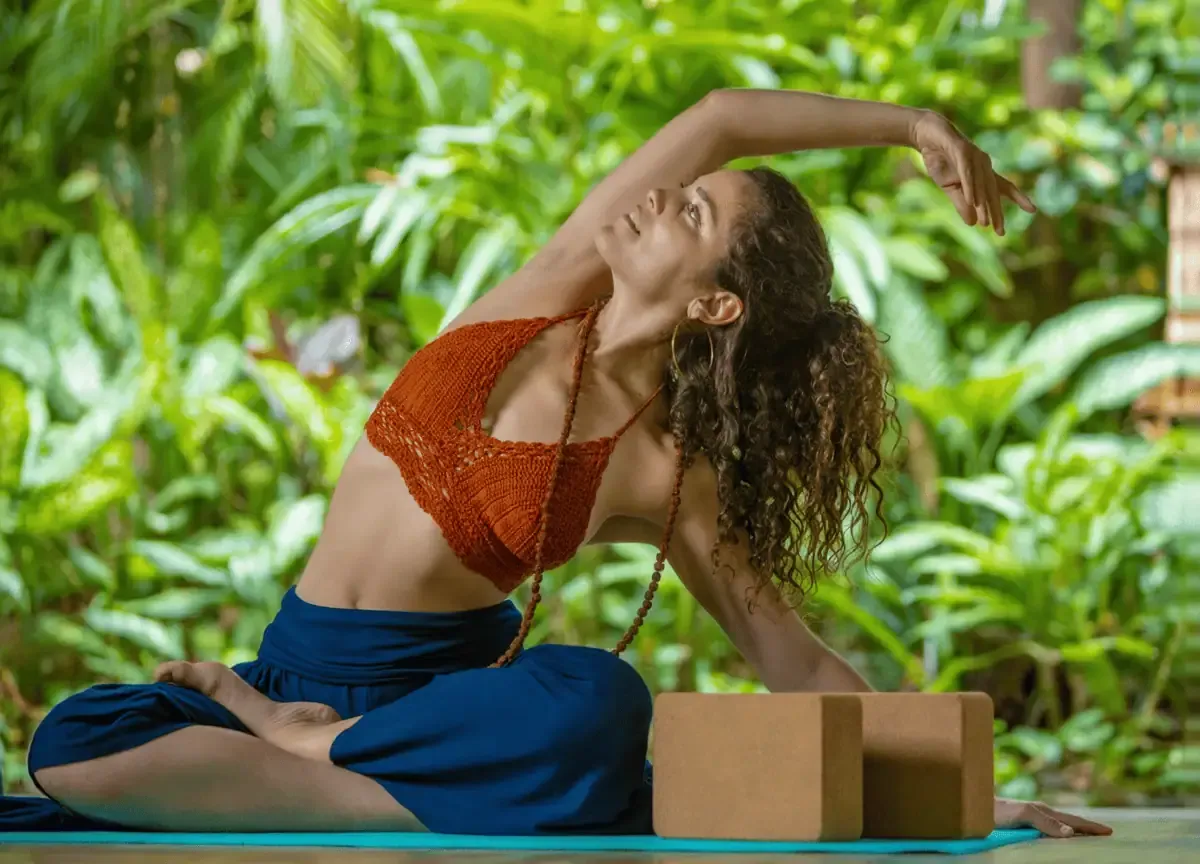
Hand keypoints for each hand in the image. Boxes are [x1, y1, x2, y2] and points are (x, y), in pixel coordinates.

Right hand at [909, 111, 1035, 235]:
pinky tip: (972, 201)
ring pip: (981, 184)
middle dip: (997, 212)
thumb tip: (973, 223)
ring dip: (983, 204)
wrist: (925, 134)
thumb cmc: (939, 158)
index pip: (1003, 188)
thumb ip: (962, 203)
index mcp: (982, 172)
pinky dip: (970, 187)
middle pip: (993, 191)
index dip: (1018, 198)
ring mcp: (974, 156)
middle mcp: (983, 164)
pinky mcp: (961, 150)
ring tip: (985, 223)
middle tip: (1000, 232)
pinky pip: (967, 172)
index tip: (1033, 210)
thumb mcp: (949, 187)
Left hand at [994, 797, 1112, 837]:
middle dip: (1087, 827)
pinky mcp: (1024, 824)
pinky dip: (1060, 833)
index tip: (1109, 831)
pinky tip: (1058, 837)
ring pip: (1060, 825)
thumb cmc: (998, 811)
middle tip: (1104, 832)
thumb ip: (1045, 822)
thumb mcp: (1023, 815)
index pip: (1074, 820)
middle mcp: (1040, 813)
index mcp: (1044, 811)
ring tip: (1087, 834)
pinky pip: (1048, 829)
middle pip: (1070, 821)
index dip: (1091, 826)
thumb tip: (1071, 833)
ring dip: (1075, 830)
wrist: (975, 806)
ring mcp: (1032, 818)